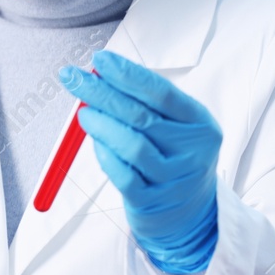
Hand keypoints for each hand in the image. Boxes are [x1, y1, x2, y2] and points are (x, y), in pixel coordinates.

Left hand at [58, 50, 220, 274]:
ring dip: (101, 124)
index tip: (100, 60)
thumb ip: (148, 104)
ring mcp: (172, 179)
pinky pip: (122, 174)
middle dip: (102, 92)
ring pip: (131, 146)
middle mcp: (191, 152)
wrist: (191, 215)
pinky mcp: (151, 201)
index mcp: (200, 125)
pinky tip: (96, 141)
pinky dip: (104, 154)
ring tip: (83, 112)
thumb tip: (102, 75)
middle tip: (74, 78)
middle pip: (141, 116)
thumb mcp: (179, 127)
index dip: (128, 74)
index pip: (161, 93)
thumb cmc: (175, 158)